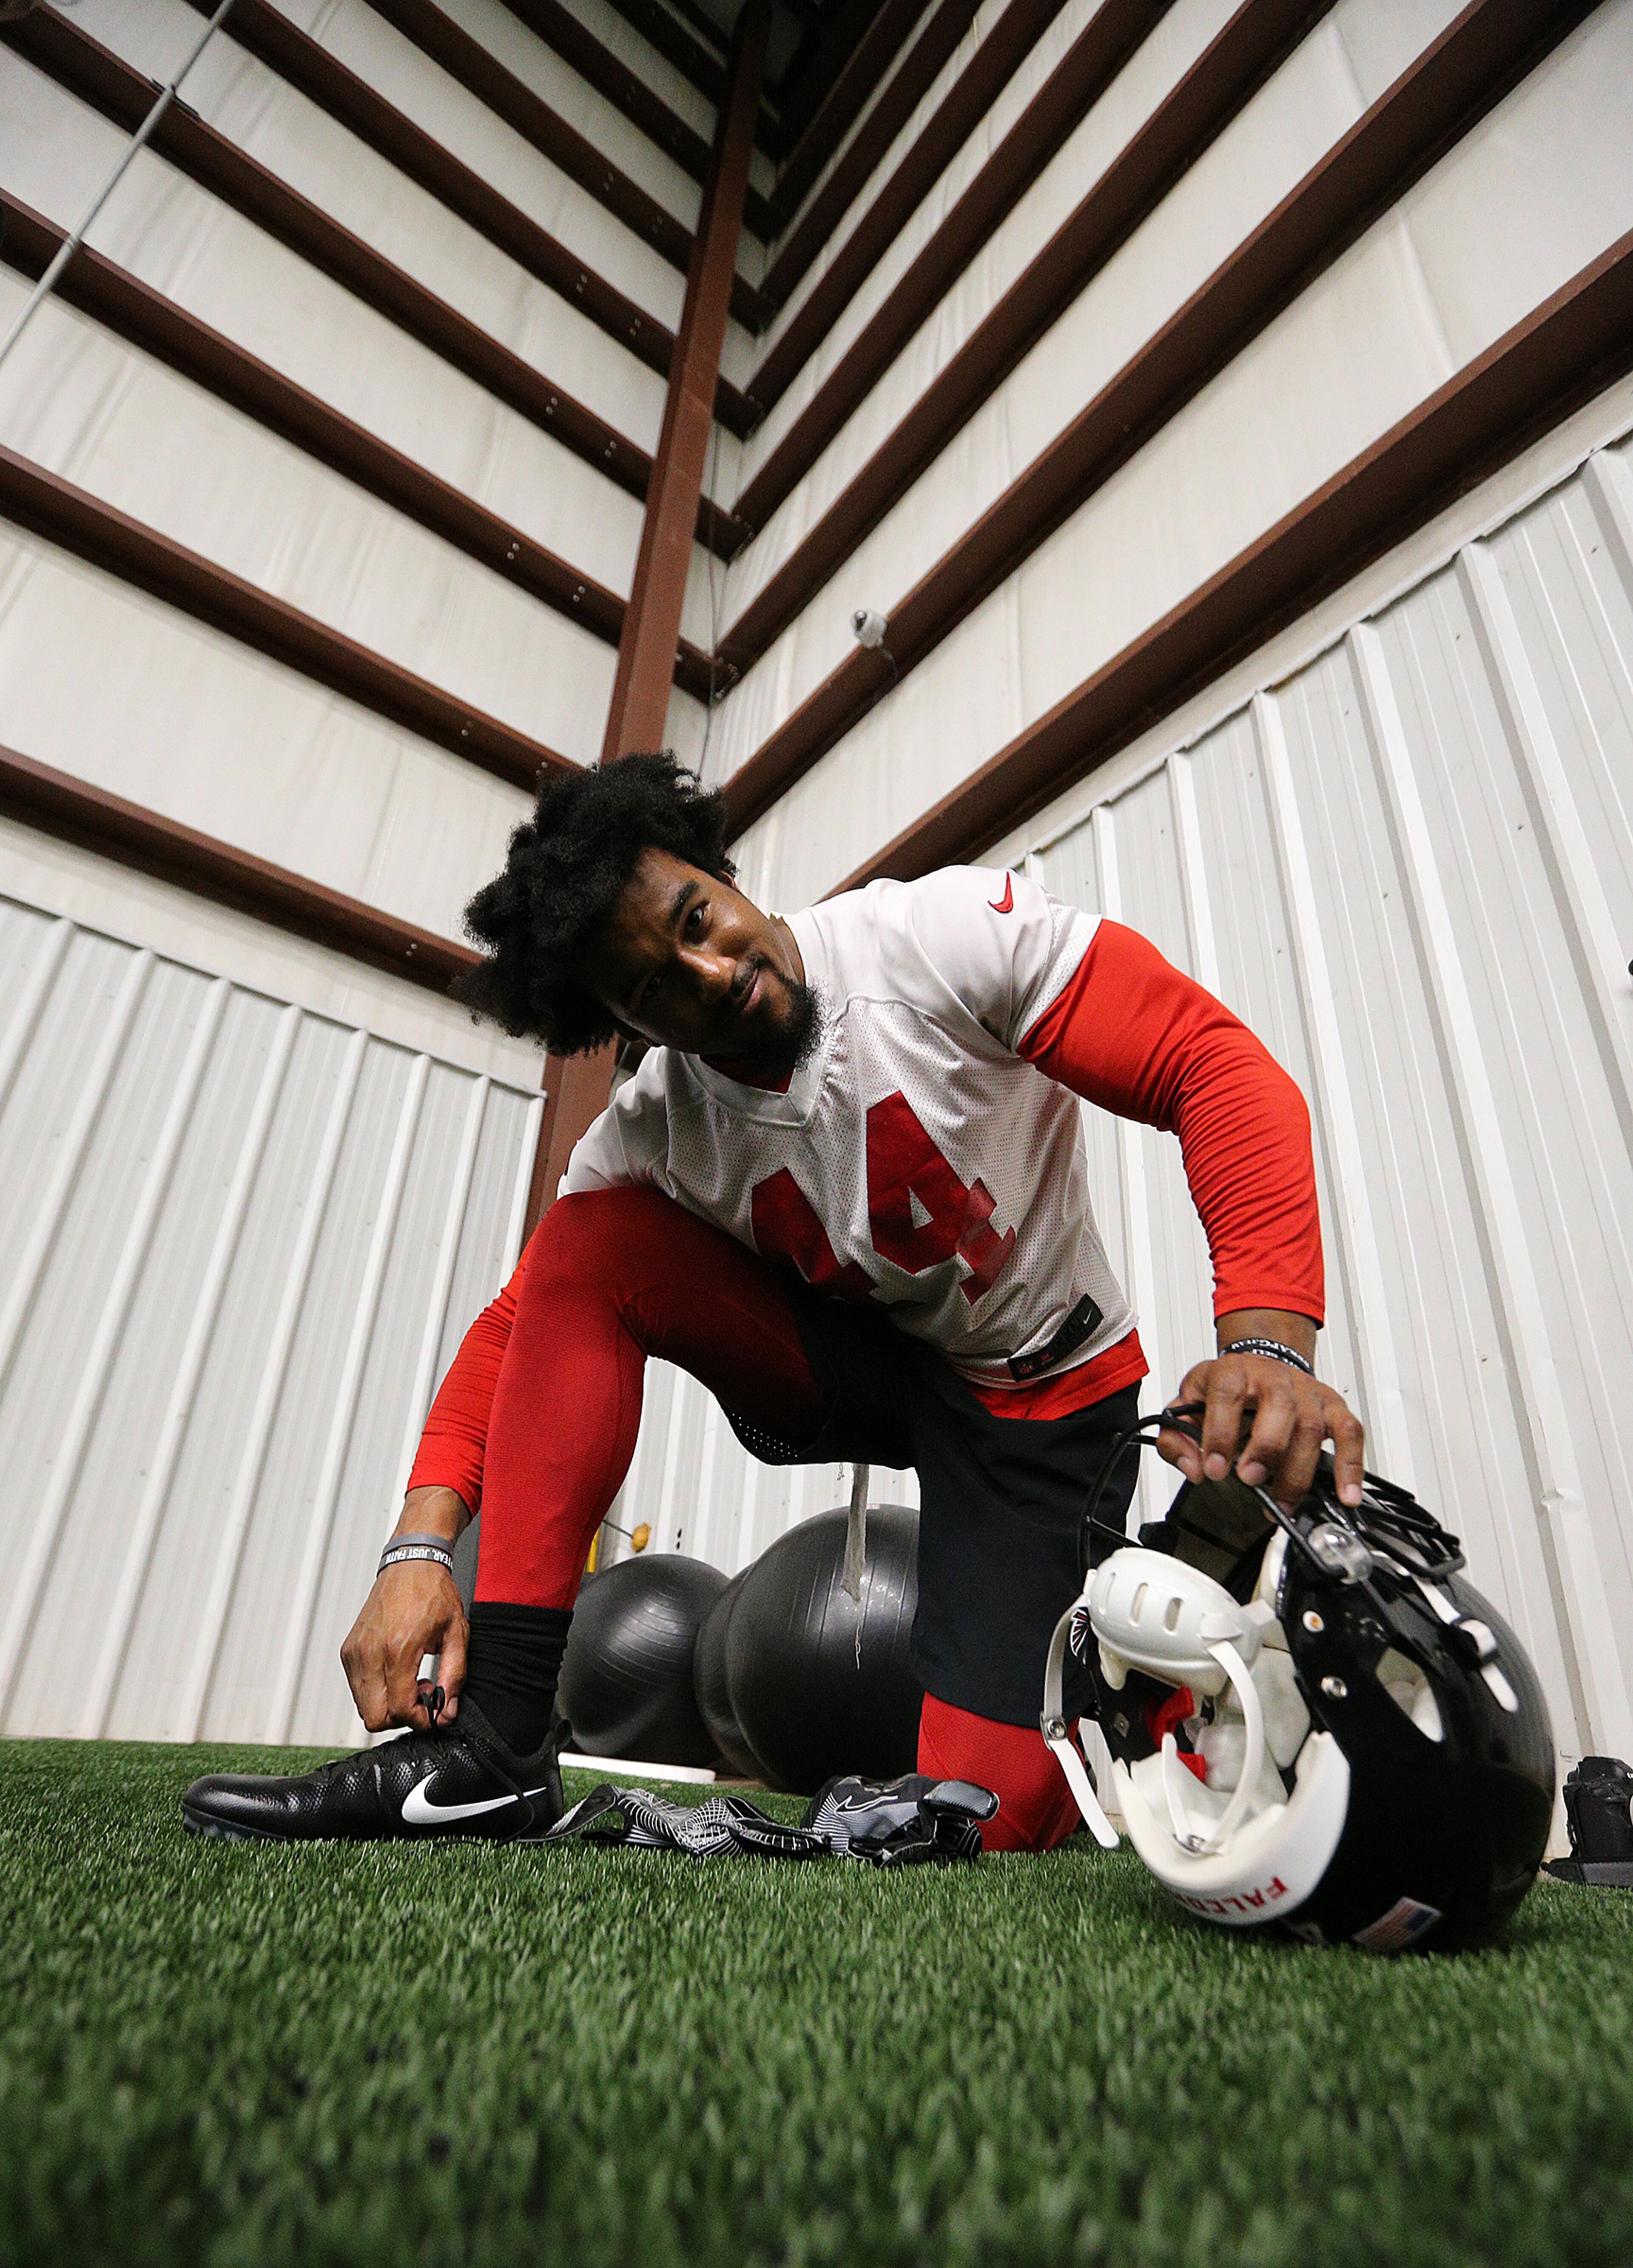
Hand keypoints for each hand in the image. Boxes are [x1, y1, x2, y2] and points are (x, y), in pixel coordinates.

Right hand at [340, 1485, 468, 1731]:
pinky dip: (376, 1691)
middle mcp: (370, 1652)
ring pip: (363, 1707)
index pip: (400, 1709)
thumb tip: (447, 1712)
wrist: (411, 1564)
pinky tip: (396, 1671)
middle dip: (401, 1717)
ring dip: (388, 1705)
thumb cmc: (434, 1593)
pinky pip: (357, 1688)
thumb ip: (454, 1677)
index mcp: (398, 1648)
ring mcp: (355, 1652)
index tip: (434, 1712)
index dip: (421, 1720)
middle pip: (374, 1717)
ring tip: (411, 1680)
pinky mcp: (348, 1650)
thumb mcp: (457, 1634)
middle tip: (421, 1695)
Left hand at [1157, 1348, 1364, 1511]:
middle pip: (1279, 1406)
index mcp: (1233, 1372)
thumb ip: (1177, 1436)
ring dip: (1297, 1471)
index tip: (1214, 1468)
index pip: (1227, 1395)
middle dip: (1266, 1447)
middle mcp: (1274, 1378)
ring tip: (1281, 1502)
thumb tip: (1193, 1466)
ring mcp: (1308, 1392)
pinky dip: (1350, 1466)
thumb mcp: (1188, 1401)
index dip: (1220, 1433)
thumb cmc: (1226, 1387)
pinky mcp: (1332, 1408)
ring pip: (1312, 1427)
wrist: (1260, 1363)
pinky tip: (1344, 1494)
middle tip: (1251, 1479)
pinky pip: (1350, 1434)